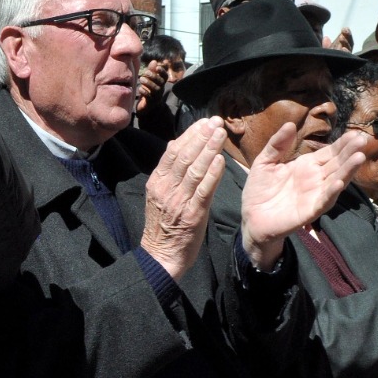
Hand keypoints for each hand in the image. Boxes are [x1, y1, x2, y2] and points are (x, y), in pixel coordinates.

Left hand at [136, 60, 166, 112]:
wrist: (146, 107)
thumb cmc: (148, 90)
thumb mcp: (150, 80)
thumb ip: (151, 71)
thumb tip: (154, 61)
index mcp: (161, 84)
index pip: (165, 77)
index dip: (162, 72)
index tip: (157, 67)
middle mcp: (160, 90)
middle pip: (160, 82)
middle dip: (154, 76)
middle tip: (146, 72)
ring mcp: (156, 96)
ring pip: (155, 89)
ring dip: (148, 83)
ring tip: (141, 79)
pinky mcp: (150, 103)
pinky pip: (149, 97)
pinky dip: (145, 92)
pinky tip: (140, 89)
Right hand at [140, 117, 227, 281]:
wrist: (161, 255)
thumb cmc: (163, 225)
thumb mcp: (159, 195)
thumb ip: (169, 171)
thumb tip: (175, 144)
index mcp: (157, 182)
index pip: (172, 151)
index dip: (189, 134)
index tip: (204, 122)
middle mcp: (166, 189)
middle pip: (184, 156)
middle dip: (201, 136)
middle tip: (215, 121)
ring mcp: (178, 201)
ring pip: (194, 169)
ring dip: (209, 149)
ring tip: (221, 134)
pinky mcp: (192, 214)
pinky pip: (203, 190)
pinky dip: (212, 174)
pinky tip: (220, 160)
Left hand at [241, 125, 367, 269]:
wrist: (251, 218)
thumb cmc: (259, 190)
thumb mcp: (265, 162)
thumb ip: (277, 144)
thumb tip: (289, 124)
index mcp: (307, 165)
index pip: (330, 152)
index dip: (342, 143)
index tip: (355, 133)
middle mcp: (316, 179)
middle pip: (337, 164)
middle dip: (351, 152)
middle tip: (364, 139)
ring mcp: (315, 195)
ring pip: (336, 180)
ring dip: (348, 170)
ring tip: (360, 157)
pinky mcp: (309, 211)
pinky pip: (323, 201)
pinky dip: (331, 192)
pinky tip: (338, 182)